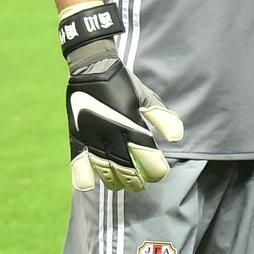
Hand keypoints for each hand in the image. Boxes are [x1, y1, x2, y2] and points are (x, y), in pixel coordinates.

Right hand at [63, 31, 182, 191]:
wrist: (92, 67)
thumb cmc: (124, 83)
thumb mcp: (146, 97)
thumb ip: (161, 117)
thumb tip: (176, 138)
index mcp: (129, 121)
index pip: (144, 151)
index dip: (153, 167)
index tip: (160, 175)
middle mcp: (109, 130)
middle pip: (123, 163)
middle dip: (134, 179)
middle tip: (141, 187)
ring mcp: (91, 133)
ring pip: (102, 165)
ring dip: (112, 179)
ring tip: (122, 187)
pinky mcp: (76, 134)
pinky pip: (77, 157)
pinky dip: (81, 173)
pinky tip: (86, 186)